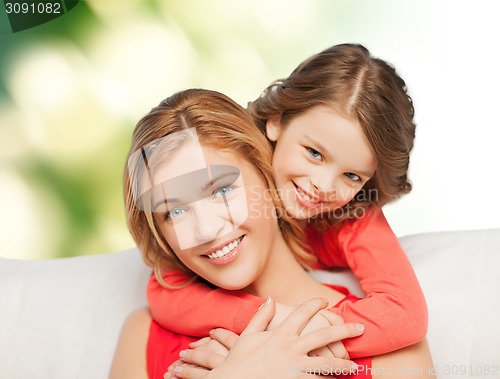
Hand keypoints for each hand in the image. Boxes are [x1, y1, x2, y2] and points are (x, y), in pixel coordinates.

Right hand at [168, 297, 363, 378]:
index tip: (325, 302)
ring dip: (342, 365)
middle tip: (360, 328)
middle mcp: (290, 348)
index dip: (315, 305)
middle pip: (323, 336)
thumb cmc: (237, 362)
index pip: (302, 313)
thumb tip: (271, 299)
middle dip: (344, 330)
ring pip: (326, 364)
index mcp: (280, 334)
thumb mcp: (247, 336)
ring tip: (354, 366)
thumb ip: (261, 317)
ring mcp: (294, 368)